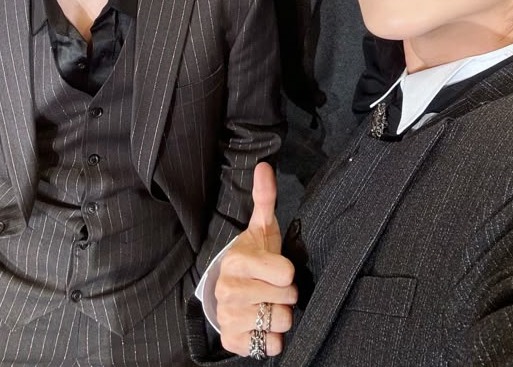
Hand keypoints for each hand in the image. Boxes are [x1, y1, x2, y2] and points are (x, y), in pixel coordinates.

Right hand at [215, 163, 297, 356]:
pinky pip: (271, 346)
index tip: (276, 269)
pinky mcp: (233, 342)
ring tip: (267, 304)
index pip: (285, 274)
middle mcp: (229, 291)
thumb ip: (265, 199)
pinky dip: (272, 338)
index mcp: (238, 262)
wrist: (226, 292)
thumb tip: (264, 166)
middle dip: (285, 295)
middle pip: (286, 300)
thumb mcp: (260, 229)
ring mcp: (230, 318)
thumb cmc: (251, 260)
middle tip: (272, 288)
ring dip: (280, 316)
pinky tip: (261, 324)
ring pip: (280, 323)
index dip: (286, 272)